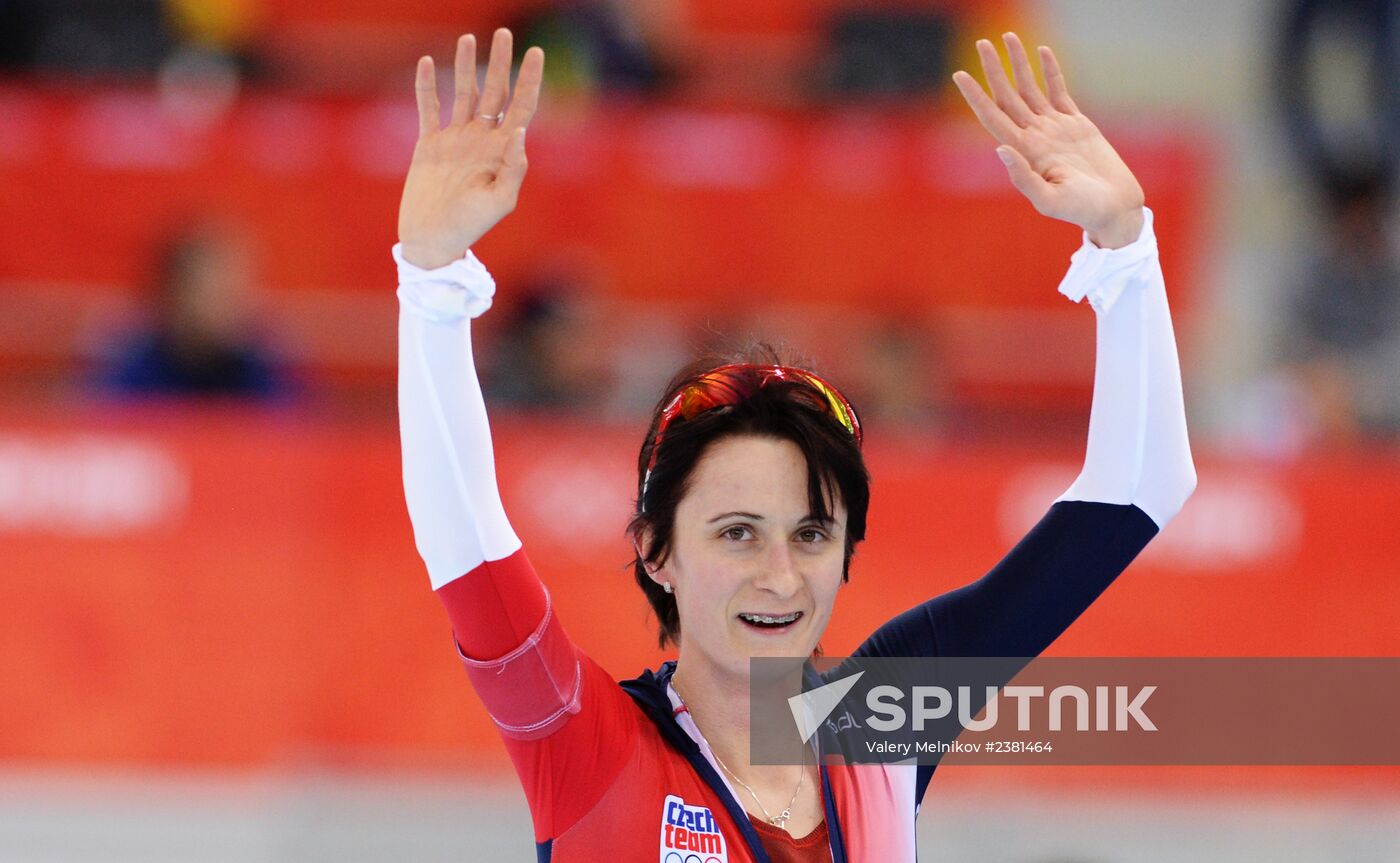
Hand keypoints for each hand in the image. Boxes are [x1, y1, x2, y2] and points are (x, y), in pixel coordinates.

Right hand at [397, 29, 544, 268]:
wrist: (433, 239)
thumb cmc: (469, 226)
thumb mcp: (499, 202)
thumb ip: (513, 169)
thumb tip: (519, 132)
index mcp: (502, 151)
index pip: (521, 107)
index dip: (530, 80)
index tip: (537, 52)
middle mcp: (481, 139)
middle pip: (495, 92)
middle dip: (501, 63)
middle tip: (506, 33)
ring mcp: (455, 139)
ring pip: (463, 93)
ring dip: (466, 66)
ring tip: (468, 38)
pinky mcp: (429, 144)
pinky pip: (429, 107)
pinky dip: (428, 85)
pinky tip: (429, 62)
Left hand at [952, 33, 1143, 248]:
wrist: (1113, 208)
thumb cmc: (1082, 210)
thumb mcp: (1049, 200)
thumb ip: (1023, 177)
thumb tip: (1000, 149)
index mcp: (1024, 152)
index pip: (993, 117)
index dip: (975, 96)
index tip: (959, 74)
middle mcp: (1034, 137)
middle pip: (1007, 96)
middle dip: (993, 70)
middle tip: (981, 43)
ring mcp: (1054, 128)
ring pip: (1030, 88)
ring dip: (1018, 64)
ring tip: (1008, 37)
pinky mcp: (1076, 124)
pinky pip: (1059, 91)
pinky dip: (1050, 71)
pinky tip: (1042, 51)